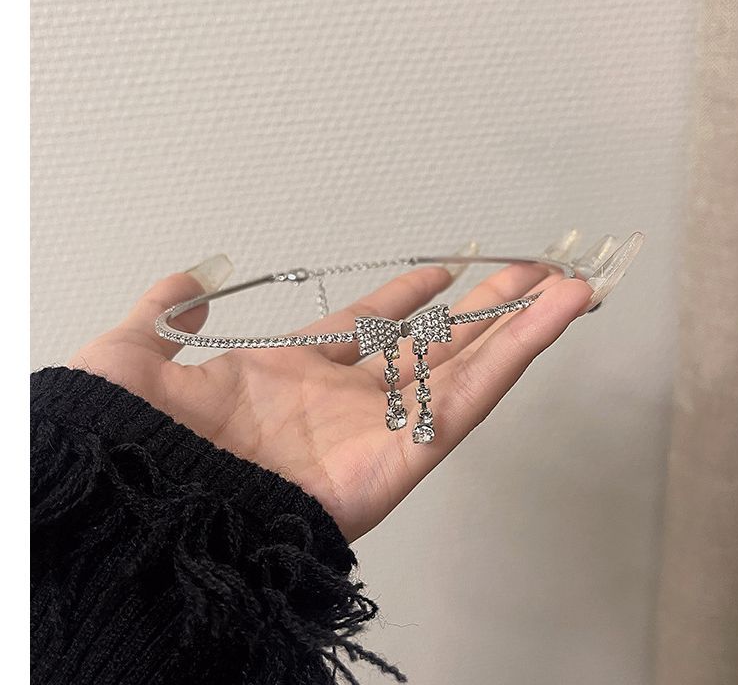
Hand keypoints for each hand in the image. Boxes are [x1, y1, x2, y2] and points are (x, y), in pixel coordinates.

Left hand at [70, 250, 595, 541]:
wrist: (140, 502)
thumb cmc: (133, 442)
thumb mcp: (134, 355)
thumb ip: (163, 313)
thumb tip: (185, 280)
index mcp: (291, 378)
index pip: (367, 329)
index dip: (406, 297)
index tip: (441, 270)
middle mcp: (344, 404)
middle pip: (432, 346)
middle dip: (482, 309)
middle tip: (527, 272)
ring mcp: (380, 429)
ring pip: (468, 370)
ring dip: (521, 326)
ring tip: (568, 286)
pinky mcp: (406, 456)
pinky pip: (474, 399)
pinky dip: (521, 353)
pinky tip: (557, 313)